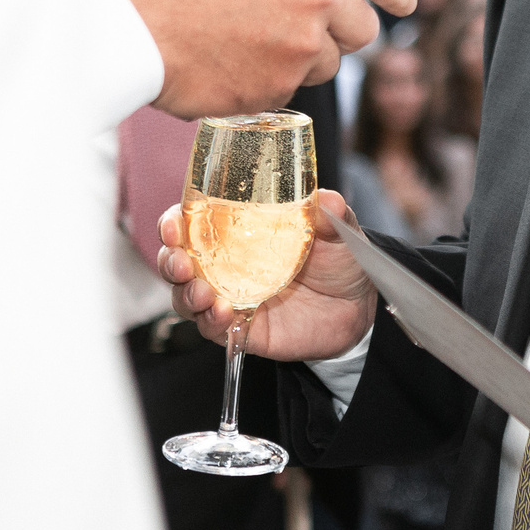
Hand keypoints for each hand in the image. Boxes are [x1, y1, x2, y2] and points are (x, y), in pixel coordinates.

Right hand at [107, 0, 414, 118]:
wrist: (135, 24)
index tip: (403, 1)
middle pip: (363, 27)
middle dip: (339, 32)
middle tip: (296, 27)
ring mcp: (303, 42)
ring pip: (328, 63)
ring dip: (300, 59)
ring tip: (247, 40)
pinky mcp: (283, 85)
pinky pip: (292, 89)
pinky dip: (268, 82)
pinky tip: (233, 62)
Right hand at [159, 188, 380, 360]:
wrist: (358, 309)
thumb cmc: (339, 261)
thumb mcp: (338, 231)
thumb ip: (331, 214)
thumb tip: (325, 201)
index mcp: (238, 232)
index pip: (193, 222)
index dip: (175, 221)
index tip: (175, 221)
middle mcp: (225, 265)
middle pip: (178, 261)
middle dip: (171, 260)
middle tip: (182, 262)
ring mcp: (230, 297)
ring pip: (186, 297)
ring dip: (186, 293)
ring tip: (203, 292)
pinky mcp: (241, 328)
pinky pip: (212, 328)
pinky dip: (210, 321)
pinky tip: (221, 313)